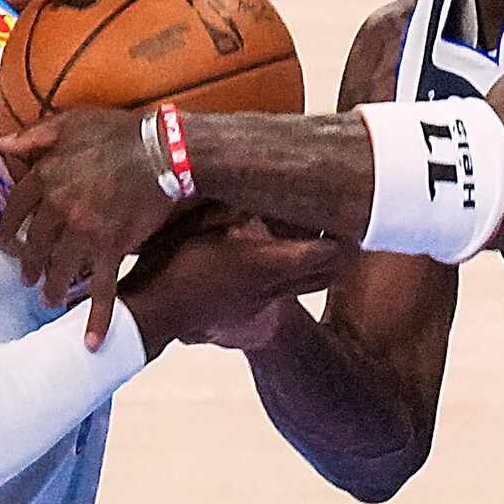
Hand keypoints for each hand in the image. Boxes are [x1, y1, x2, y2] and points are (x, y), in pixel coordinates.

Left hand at [0, 107, 179, 348]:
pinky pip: (101, 288)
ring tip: (51, 300)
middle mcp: (59, 209)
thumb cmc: (120, 132)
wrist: (163, 151)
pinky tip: (91, 341)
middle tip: (28, 277)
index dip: (9, 229)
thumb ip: (33, 136)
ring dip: (54, 289)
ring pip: (61, 270)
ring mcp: (84, 232)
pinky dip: (97, 317)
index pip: (15, 210)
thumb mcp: (70, 121)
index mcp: (46, 178)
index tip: (7, 243)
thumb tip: (0, 145)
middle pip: (35, 245)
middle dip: (30, 265)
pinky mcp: (112, 248)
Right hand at [121, 216, 351, 348]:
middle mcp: (272, 285)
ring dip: (329, 265)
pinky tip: (292, 257)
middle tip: (351, 224)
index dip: (343, 236)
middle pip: (331, 273)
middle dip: (347, 251)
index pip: (322, 253)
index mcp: (262, 261)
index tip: (352, 214)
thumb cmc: (169, 265)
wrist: (151, 315)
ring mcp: (265, 300)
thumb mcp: (195, 225)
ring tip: (332, 239)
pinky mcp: (254, 308)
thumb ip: (228, 207)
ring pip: (316, 285)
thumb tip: (254, 188)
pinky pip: (293, 291)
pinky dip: (305, 274)